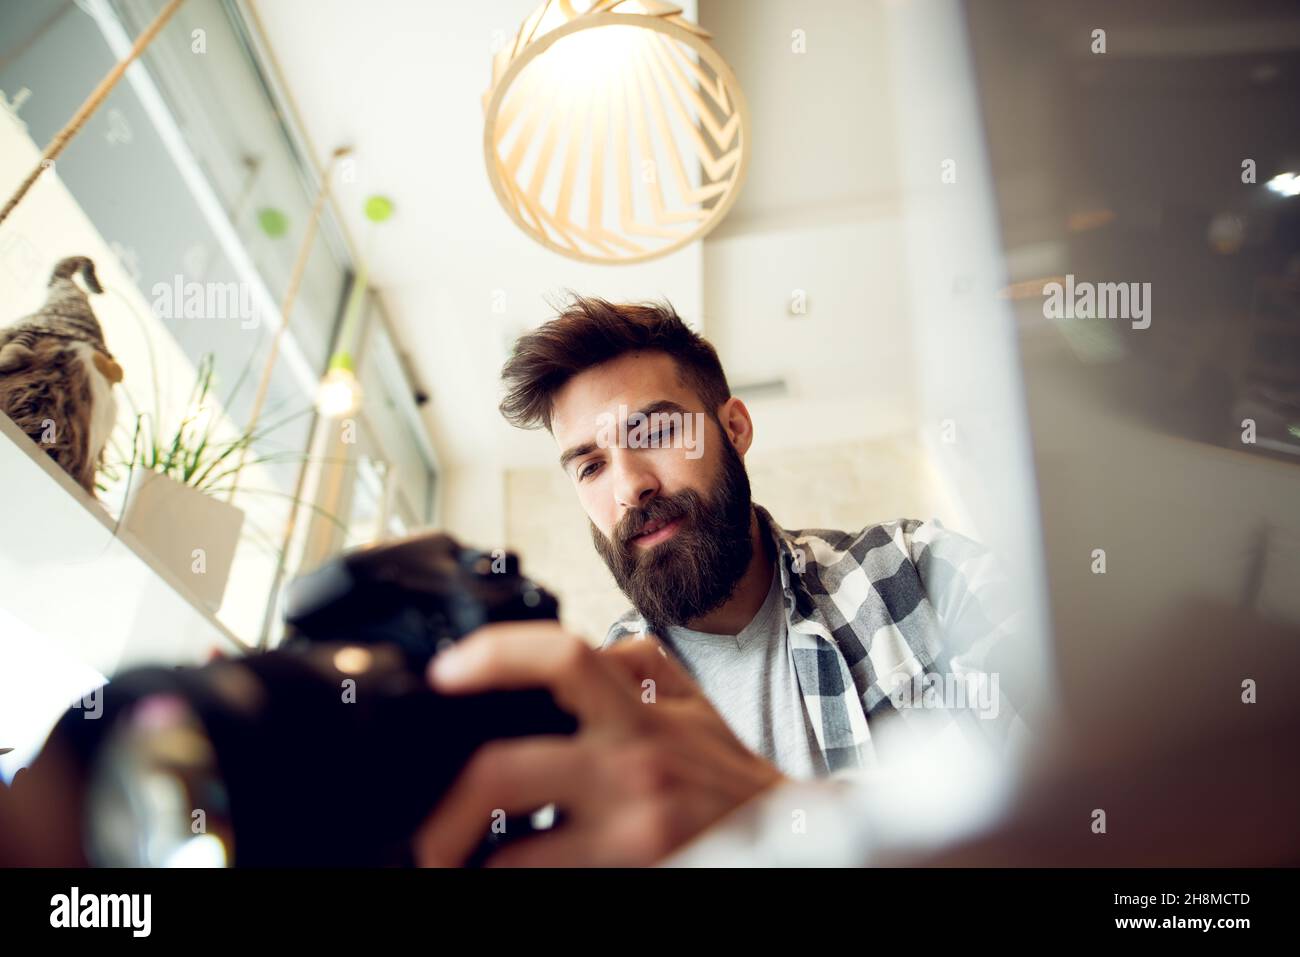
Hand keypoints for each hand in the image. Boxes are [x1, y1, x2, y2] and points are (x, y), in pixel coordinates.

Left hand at [413, 621, 785, 865]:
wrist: (790, 836)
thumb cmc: (726, 770)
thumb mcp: (685, 699)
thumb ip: (625, 667)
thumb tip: (545, 653)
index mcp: (639, 708)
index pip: (560, 657)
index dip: (493, 656)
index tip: (442, 673)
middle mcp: (634, 760)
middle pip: (503, 770)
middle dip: (444, 812)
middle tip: (420, 833)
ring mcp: (635, 822)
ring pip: (513, 852)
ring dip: (468, 862)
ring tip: (451, 866)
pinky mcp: (642, 867)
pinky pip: (547, 878)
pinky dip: (515, 878)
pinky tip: (505, 875)